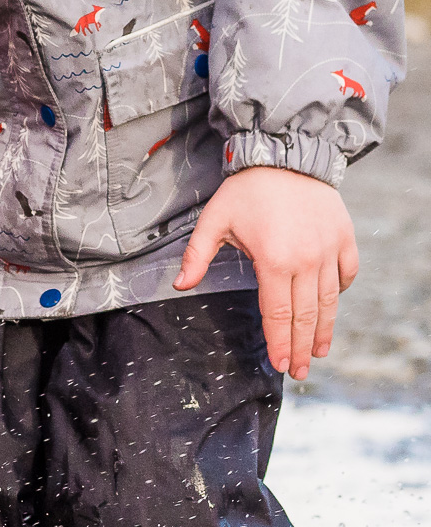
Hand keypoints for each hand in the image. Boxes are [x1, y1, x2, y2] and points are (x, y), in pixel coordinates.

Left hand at [175, 166, 358, 379]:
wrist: (288, 154)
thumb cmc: (247, 190)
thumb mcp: (213, 221)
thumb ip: (197, 256)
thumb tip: (180, 285)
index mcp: (273, 261)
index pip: (276, 315)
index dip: (278, 344)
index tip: (279, 366)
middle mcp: (305, 260)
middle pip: (304, 316)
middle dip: (301, 349)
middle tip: (300, 372)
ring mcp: (328, 250)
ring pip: (329, 301)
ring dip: (324, 330)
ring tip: (319, 353)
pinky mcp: (344, 238)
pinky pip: (347, 273)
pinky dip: (340, 292)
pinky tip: (331, 309)